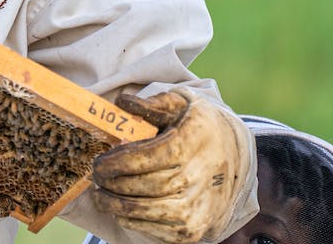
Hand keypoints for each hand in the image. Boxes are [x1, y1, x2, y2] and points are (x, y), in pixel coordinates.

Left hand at [92, 88, 251, 243]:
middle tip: (96, 178)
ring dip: (117, 206)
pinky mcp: (195, 228)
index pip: (147, 158)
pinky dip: (135, 221)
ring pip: (149, 211)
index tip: (98, 163)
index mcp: (191, 143)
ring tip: (101, 196)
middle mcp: (197, 177)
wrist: (236, 153)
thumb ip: (151, 103)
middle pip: (145, 186)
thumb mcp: (180, 103)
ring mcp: (198, 207)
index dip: (117, 163)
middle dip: (112, 184)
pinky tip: (122, 210)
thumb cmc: (200, 125)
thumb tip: (123, 102)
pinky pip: (159, 230)